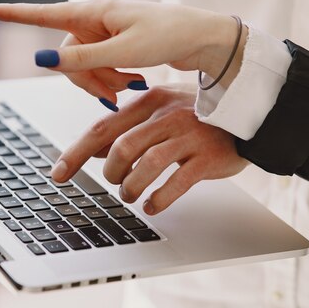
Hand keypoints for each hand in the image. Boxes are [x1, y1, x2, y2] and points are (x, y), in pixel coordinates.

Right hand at [0, 0, 245, 105]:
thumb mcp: (123, 52)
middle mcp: (94, 19)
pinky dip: (111, 79)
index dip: (13, 14)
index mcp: (93, 12)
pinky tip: (132, 83)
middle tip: (112, 93)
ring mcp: (104, 33)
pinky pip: (99, 67)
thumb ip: (82, 59)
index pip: (44, 14)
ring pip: (83, 66)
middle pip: (66, 56)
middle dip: (86, 78)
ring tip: (129, 85)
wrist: (201, 40)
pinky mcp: (115, 44)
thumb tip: (43, 62)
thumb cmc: (167, 36)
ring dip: (101, 81)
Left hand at [51, 86, 249, 214]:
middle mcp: (167, 115)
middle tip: (115, 182)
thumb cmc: (199, 118)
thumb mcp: (161, 113)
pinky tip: (153, 205)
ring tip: (130, 195)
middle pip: (122, 147)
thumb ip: (128, 129)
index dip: (76, 153)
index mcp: (150, 101)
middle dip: (110, 172)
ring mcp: (188, 136)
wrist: (250, 118)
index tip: (58, 173)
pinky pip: (176, 182)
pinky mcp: (207, 158)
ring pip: (146, 164)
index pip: (103, 127)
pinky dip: (159, 198)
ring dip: (130, 187)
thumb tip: (93, 150)